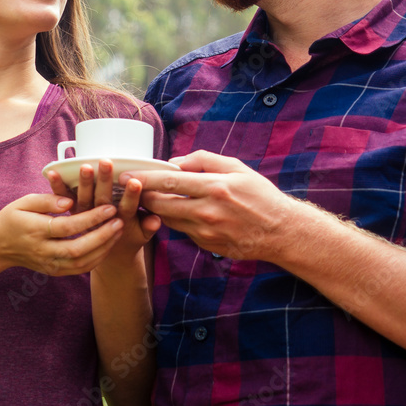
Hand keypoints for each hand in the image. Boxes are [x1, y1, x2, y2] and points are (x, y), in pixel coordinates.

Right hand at [0, 193, 122, 275]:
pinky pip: (79, 269)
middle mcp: (42, 251)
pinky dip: (97, 259)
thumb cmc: (11, 219)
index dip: (90, 218)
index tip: (108, 207)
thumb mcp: (23, 202)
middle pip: (77, 249)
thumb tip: (70, 201)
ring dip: (103, 248)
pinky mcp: (54, 271)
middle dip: (102, 236)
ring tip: (118, 231)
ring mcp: (49, 264)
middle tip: (119, 221)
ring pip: (81, 263)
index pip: (67, 226)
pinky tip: (108, 245)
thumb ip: (46, 200)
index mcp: (34, 231)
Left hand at [47, 161, 160, 266]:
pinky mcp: (72, 213)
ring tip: (85, 165)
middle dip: (105, 181)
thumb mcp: (140, 235)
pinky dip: (57, 186)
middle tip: (106, 163)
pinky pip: (63, 200)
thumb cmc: (126, 237)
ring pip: (83, 199)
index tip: (134, 182)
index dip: (131, 196)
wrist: (103, 252)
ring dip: (84, 182)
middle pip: (103, 200)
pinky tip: (52, 172)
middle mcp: (101, 219)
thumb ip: (148, 227)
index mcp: (121, 222)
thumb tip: (157, 220)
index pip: (127, 207)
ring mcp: (85, 216)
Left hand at [126, 150, 296, 260]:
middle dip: (142, 196)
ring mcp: (205, 232)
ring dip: (156, 209)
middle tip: (132, 188)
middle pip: (160, 204)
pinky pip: (181, 230)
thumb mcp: (236, 168)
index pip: (169, 181)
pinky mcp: (206, 245)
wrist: (281, 231)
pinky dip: (176, 220)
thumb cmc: (259, 195)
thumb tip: (175, 162)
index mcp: (215, 187)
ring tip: (151, 197)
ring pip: (167, 219)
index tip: (125, 175)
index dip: (144, 178)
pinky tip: (178, 211)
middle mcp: (208, 212)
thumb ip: (203, 160)